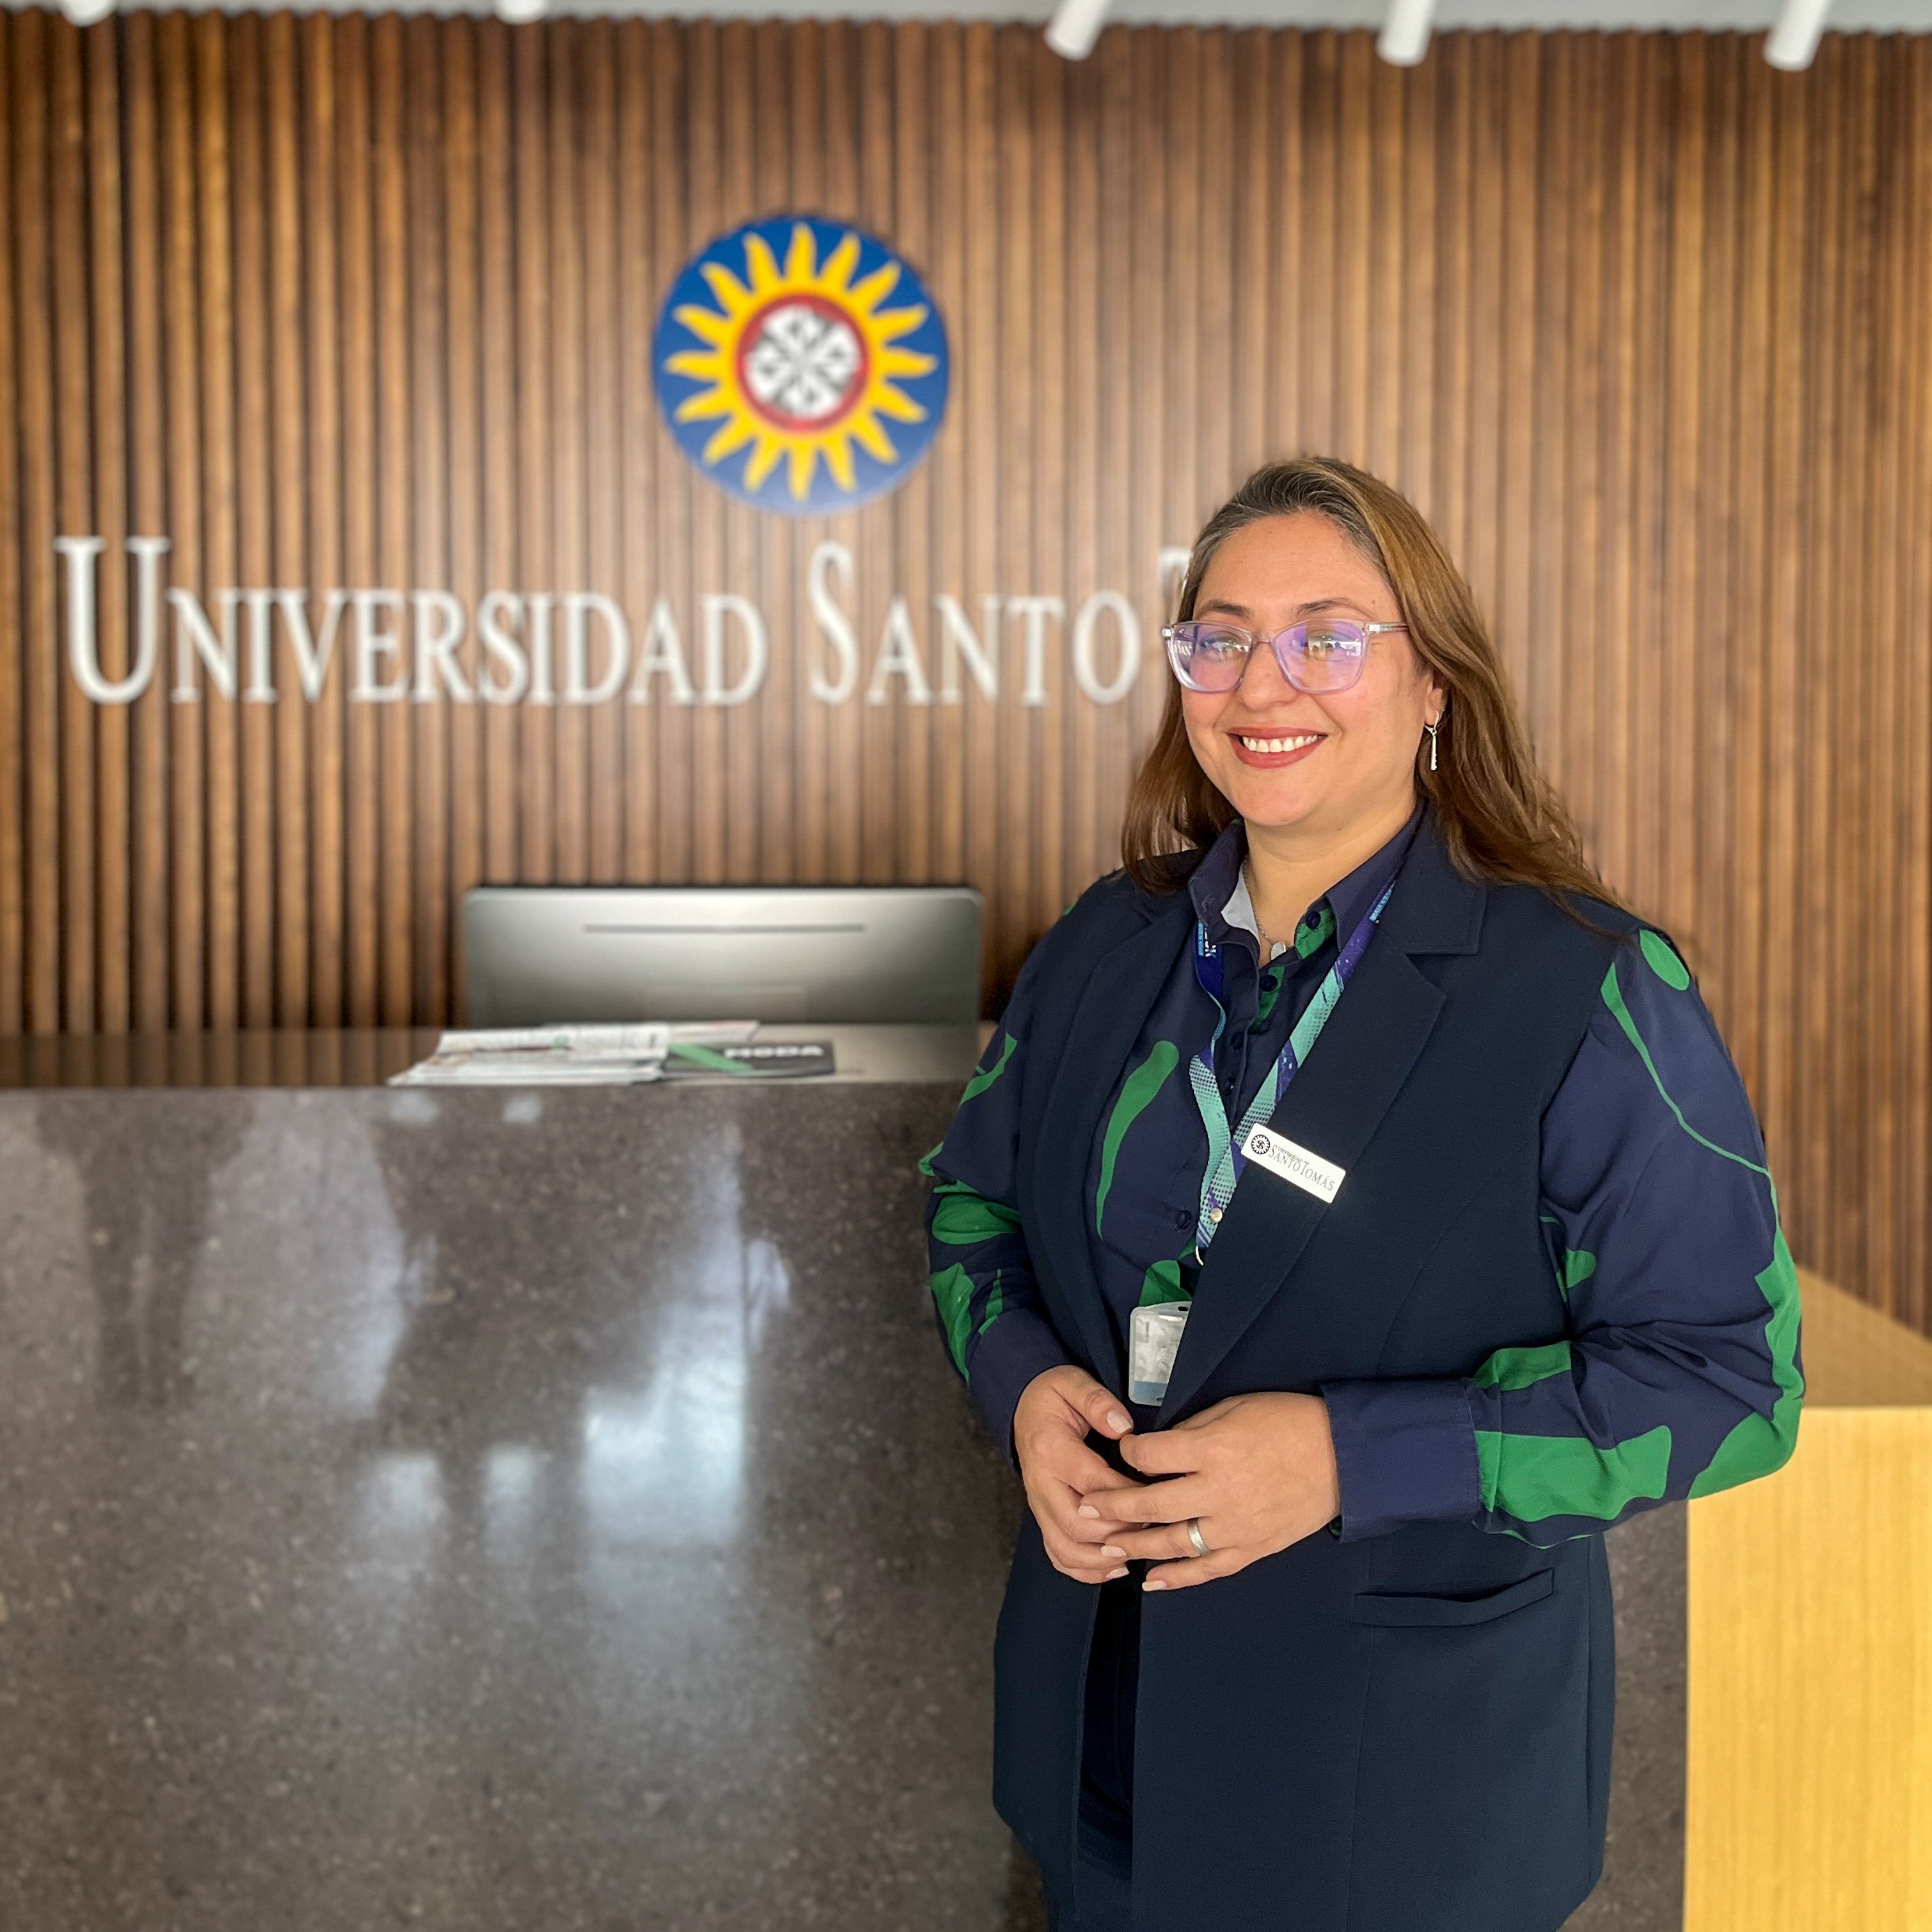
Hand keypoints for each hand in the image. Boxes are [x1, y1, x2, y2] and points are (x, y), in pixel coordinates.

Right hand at [1012, 1365, 1147, 1583]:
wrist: (1024, 1407)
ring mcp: (1039, 1506)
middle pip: (1078, 1525)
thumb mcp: (1073, 1382)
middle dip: (1117, 1533)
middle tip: (1151, 1529)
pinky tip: (1114, 1568)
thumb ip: (1097, 1401)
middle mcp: (1041, 1484)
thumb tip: (1123, 1427)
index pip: (1093, 1483)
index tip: (1156, 1495)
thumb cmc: (1053, 1396)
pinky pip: (1058, 1554)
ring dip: (1102, 1559)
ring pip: (1066, 1548)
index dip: (1127, 1496)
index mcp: (1051, 1450)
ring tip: (1134, 1556)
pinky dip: (1085, 1570)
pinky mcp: (1044, 1518)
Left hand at [1078, 1392, 1339, 1590]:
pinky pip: (1208, 1569)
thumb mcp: (1235, 1407)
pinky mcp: (1252, 1549)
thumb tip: (1156, 1448)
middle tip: (1085, 1507)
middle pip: (1152, 1505)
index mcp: (1213, 1449)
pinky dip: (1178, 1578)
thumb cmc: (1287, 1421)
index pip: (1151, 1457)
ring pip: (1174, 1543)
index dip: (1128, 1453)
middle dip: (1113, 1506)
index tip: (1119, 1451)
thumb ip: (1193, 1429)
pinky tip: (1151, 1581)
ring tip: (1106, 1545)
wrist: (1344, 1457)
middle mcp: (1219, 1492)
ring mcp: (1236, 1526)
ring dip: (1136, 1545)